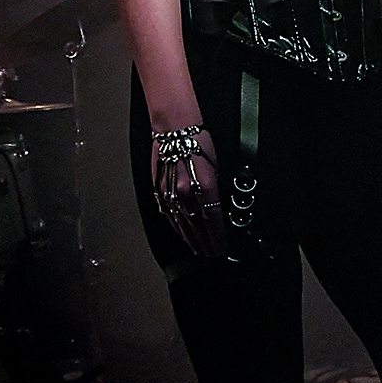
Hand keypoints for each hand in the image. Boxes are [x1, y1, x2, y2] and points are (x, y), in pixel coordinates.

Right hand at [151, 127, 226, 255]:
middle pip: (198, 227)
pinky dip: (177, 227)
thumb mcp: (216, 165)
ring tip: (198, 249)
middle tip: (211, 254)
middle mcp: (187, 192)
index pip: (214, 220)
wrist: (174, 128)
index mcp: (205, 186)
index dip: (218, 238)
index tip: (222, 248)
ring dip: (192, 239)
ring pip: (183, 224)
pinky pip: (170, 215)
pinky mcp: (159, 190)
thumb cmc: (197, 141)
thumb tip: (217, 207)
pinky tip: (181, 234)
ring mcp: (171, 193)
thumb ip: (215, 189)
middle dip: (206, 243)